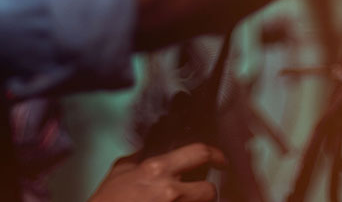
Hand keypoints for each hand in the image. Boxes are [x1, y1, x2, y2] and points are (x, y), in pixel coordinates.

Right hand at [89, 144, 223, 201]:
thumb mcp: (120, 171)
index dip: (216, 155)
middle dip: (208, 192)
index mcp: (157, 170)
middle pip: (210, 190)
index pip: (200, 153)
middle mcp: (170, 192)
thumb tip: (152, 148)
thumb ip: (140, 158)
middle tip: (201, 192)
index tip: (221, 160)